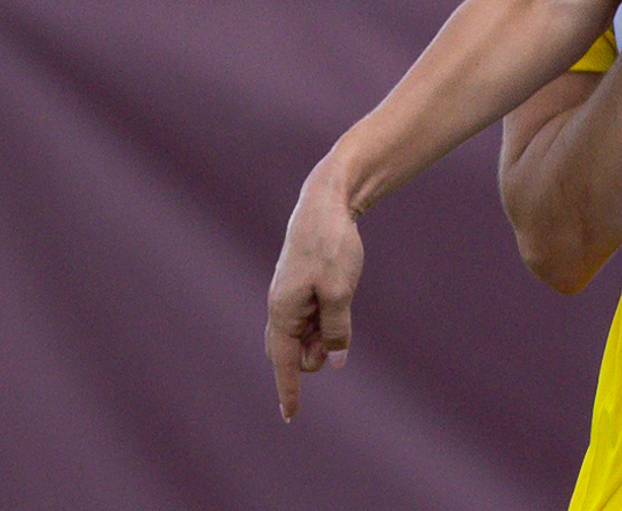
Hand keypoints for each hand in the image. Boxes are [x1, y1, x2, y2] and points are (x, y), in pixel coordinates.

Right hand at [266, 168, 364, 420]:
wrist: (325, 205)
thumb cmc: (330, 246)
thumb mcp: (340, 291)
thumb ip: (337, 329)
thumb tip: (334, 362)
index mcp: (283, 312)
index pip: (284, 362)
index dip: (289, 389)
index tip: (290, 417)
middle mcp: (281, 308)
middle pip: (296, 351)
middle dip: (317, 352)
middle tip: (336, 318)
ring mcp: (291, 297)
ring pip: (308, 333)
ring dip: (325, 332)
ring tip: (340, 296)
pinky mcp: (303, 287)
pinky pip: (314, 315)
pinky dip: (327, 317)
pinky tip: (339, 293)